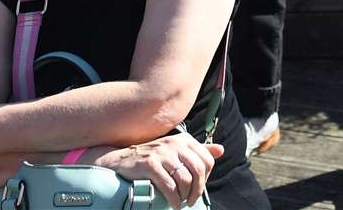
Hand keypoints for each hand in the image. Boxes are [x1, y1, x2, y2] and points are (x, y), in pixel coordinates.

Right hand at [97, 132, 220, 209]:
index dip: (206, 178)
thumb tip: (221, 150)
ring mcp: (162, 153)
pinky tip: (174, 204)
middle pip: (197, 170)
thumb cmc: (153, 158)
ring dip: (185, 196)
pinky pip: (169, 186)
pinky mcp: (150, 165)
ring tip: (182, 203)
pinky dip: (174, 199)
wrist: (121, 160)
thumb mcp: (176, 151)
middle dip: (197, 189)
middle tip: (192, 201)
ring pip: (184, 179)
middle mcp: (175, 144)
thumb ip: (198, 151)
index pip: (206, 160)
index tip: (198, 188)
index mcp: (184, 140)